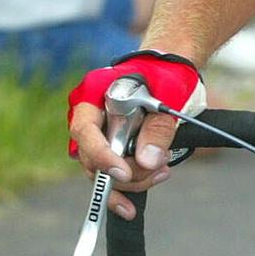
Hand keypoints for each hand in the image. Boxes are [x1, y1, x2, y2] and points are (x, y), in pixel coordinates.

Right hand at [66, 51, 206, 213]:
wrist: (169, 73)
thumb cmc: (165, 76)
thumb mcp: (168, 94)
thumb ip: (158, 127)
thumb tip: (148, 161)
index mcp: (92, 96)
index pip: (85, 131)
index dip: (101, 155)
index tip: (123, 174)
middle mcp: (89, 119)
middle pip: (91, 158)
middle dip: (125, 173)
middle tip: (158, 169)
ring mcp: (98, 137)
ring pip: (102, 172)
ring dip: (134, 179)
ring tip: (162, 170)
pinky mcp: (112, 150)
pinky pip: (114, 174)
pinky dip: (134, 182)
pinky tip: (154, 178)